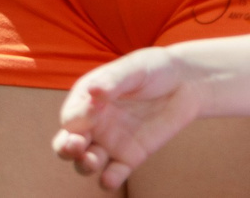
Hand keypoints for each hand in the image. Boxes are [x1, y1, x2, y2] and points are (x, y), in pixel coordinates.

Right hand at [55, 43, 244, 187]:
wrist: (184, 84)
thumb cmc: (152, 70)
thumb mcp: (131, 69)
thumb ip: (112, 82)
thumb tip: (93, 92)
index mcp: (85, 100)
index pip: (71, 116)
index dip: (78, 117)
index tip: (97, 109)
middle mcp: (93, 123)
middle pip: (68, 143)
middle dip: (66, 148)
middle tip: (76, 146)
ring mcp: (111, 142)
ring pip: (86, 161)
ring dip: (84, 165)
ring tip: (92, 161)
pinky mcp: (131, 157)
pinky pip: (115, 173)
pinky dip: (108, 180)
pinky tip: (110, 180)